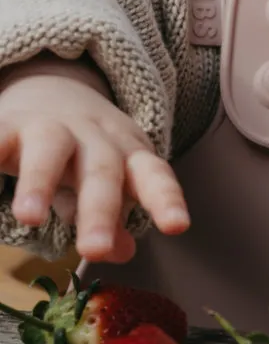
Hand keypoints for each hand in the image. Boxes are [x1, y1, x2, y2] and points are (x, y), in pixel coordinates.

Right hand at [0, 55, 189, 262]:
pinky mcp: (8, 125)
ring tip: (30, 218)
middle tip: (94, 251)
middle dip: (100, 211)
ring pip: (50, 150)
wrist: (52, 90)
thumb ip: (115, 220)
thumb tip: (125, 252)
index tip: (178, 226)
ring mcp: (50, 128)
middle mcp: (94, 139)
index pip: (154, 175)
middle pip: (102, 171)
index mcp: (127, 155)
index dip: (167, 199)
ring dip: (40, 183)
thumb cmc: (86, 155)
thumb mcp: (108, 184)